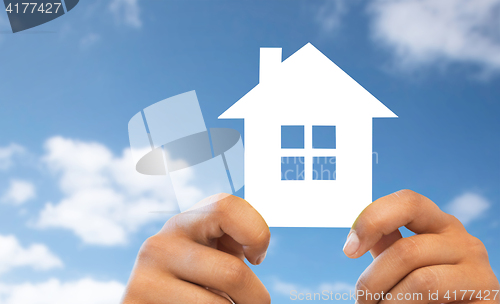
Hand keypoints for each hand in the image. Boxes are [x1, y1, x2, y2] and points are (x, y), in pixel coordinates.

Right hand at [121, 193, 270, 303]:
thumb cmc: (201, 281)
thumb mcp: (216, 253)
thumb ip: (235, 240)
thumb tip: (256, 252)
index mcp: (183, 223)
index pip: (226, 208)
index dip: (257, 233)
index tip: (256, 258)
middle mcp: (159, 246)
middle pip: (232, 273)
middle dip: (256, 297)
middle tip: (254, 303)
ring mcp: (144, 281)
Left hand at [344, 189, 499, 303]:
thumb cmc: (423, 296)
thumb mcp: (401, 266)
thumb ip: (385, 244)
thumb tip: (356, 234)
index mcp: (439, 224)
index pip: (408, 202)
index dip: (372, 220)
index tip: (349, 251)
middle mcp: (464, 240)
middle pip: (406, 250)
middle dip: (373, 282)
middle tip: (362, 301)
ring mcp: (481, 270)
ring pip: (421, 281)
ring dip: (390, 303)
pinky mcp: (489, 297)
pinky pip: (437, 300)